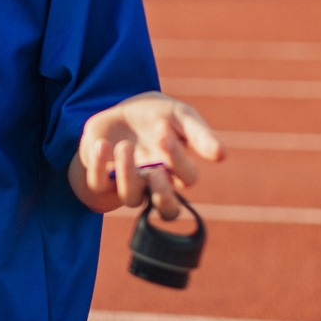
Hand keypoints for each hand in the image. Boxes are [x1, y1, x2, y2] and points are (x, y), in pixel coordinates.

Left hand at [72, 92, 223, 219]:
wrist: (121, 110)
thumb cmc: (158, 116)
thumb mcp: (181, 117)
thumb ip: (200, 135)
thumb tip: (222, 155)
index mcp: (177, 171)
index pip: (187, 179)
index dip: (178, 160)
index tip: (164, 131)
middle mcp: (154, 184)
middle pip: (166, 209)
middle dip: (162, 193)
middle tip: (155, 169)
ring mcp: (127, 184)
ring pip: (131, 198)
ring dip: (128, 175)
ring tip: (125, 146)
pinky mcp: (100, 179)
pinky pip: (97, 184)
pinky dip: (98, 166)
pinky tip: (101, 144)